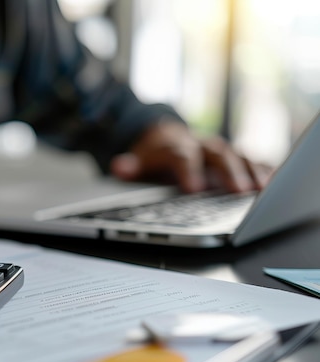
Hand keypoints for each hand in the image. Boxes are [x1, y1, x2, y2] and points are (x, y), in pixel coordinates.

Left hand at [110, 120, 273, 192]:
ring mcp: (218, 150)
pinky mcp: (232, 158)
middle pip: (216, 153)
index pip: (181, 155)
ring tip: (261, 190)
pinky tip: (273, 182)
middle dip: (228, 171)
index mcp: (175, 146)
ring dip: (251, 171)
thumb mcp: (137, 161)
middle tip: (239, 191)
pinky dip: (262, 169)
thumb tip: (119, 167)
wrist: (164, 138)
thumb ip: (131, 167)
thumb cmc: (153, 156)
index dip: (188, 170)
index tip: (194, 188)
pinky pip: (251, 161)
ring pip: (237, 155)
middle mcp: (200, 145)